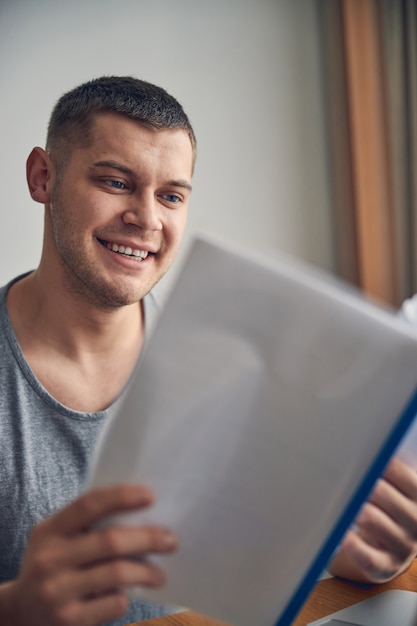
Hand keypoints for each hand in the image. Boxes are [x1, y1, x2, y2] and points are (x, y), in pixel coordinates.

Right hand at [0, 484, 177, 625]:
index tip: (151, 496)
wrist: (19, 613)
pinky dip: (126, 597)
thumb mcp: (56, 539)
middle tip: (171, 540)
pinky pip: (113, 603)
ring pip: (117, 574)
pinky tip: (129, 595)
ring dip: (147, 572)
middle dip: (148, 538)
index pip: (89, 504)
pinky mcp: (68, 620)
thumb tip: (142, 512)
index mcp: (50, 530)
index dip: (122, 496)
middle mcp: (50, 559)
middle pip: (111, 541)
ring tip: (160, 574)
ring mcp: (57, 591)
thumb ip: (87, 525)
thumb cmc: (52, 565)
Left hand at [329, 457, 416, 582]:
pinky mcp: (385, 566)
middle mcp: (415, 520)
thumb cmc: (388, 509)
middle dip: (359, 482)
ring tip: (337, 498)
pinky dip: (353, 545)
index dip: (373, 461)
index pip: (398, 471)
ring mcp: (402, 545)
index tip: (353, 452)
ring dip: (353, 508)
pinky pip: (367, 556)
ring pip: (371, 520)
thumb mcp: (396, 488)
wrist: (395, 549)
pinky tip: (342, 534)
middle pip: (381, 493)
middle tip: (337, 473)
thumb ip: (384, 469)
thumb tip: (358, 441)